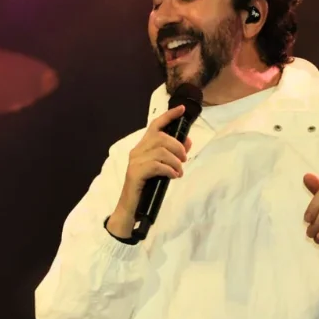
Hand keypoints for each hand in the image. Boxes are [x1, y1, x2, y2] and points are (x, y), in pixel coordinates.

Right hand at [107, 105, 192, 237]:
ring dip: (175, 161)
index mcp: (143, 147)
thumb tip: (187, 143)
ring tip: (179, 172)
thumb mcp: (162, 168)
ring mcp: (135, 161)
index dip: (169, 116)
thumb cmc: (147, 187)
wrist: (131, 208)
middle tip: (184, 159)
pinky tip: (173, 176)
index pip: (155, 125)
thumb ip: (173, 155)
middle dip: (177, 146)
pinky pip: (157, 165)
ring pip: (161, 151)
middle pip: (161, 137)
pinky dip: (169, 170)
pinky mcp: (135, 173)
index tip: (182, 110)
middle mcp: (137, 150)